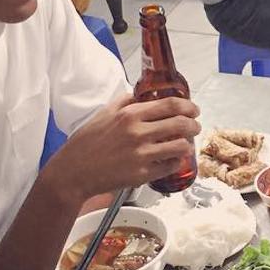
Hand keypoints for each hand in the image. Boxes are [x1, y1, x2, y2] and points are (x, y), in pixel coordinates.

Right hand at [50, 95, 200, 197]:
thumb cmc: (87, 143)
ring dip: (188, 145)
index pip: (171, 104)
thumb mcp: (104, 113)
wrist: (74, 171)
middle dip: (194, 125)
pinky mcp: (141, 175)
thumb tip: (142, 95)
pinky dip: (175, 162)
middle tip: (195, 127)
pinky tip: (172, 160)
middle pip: (181, 124)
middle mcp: (138, 133)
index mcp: (130, 115)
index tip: (194, 110)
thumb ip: (125, 102)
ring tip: (185, 145)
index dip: (189, 106)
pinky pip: (170, 166)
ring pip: (180, 146)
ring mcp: (141, 155)